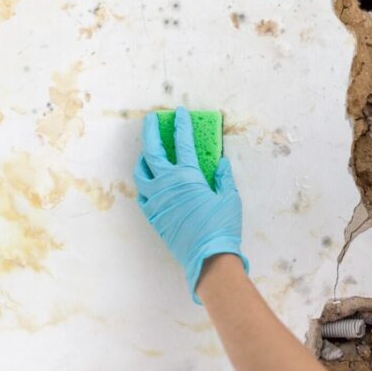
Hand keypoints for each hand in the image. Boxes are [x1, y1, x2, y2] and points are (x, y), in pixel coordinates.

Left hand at [133, 106, 248, 303]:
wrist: (208, 257)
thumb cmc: (222, 226)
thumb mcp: (230, 198)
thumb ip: (224, 177)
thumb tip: (221, 163)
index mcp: (188, 176)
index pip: (182, 143)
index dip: (182, 125)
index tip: (180, 113)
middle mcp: (167, 184)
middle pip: (152, 151)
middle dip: (151, 131)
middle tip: (152, 119)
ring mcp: (156, 200)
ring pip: (141, 172)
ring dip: (144, 158)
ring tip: (149, 153)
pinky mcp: (153, 215)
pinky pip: (143, 194)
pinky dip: (146, 184)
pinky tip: (151, 183)